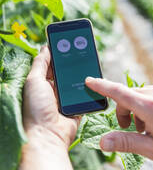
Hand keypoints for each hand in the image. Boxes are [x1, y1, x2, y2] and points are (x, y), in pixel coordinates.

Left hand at [20, 46, 79, 169]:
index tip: (67, 42)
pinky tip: (94, 77)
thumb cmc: (36, 108)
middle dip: (72, 61)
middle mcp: (54, 90)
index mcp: (43, 83)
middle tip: (82, 47)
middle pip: (65, 72)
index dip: (59, 53)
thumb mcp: (34, 81)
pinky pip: (84, 94)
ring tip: (89, 59)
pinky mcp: (76, 107)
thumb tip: (46, 46)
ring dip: (81, 73)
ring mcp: (66, 99)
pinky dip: (89, 87)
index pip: (52, 64)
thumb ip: (40, 63)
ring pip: (76, 81)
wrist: (48, 135)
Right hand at [86, 77, 152, 161]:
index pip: (117, 92)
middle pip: (126, 95)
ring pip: (137, 94)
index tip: (89, 80)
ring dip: (135, 107)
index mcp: (148, 107)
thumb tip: (103, 142)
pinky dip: (145, 103)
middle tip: (129, 127)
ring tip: (146, 125)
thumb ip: (126, 142)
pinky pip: (148, 93)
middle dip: (122, 110)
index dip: (101, 85)